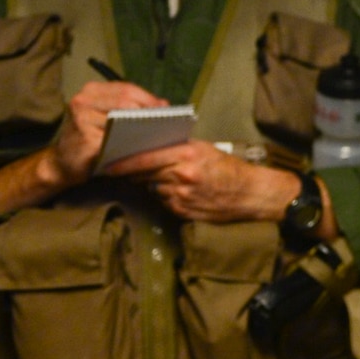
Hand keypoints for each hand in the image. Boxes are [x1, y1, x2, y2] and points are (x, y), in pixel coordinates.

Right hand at [39, 79, 168, 191]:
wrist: (62, 163)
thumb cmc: (91, 139)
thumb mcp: (107, 118)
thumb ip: (129, 108)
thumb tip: (163, 104)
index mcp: (91, 91)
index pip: (126, 89)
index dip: (148, 98)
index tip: (165, 108)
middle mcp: (82, 100)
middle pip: (125, 100)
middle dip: (148, 111)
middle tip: (166, 122)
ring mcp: (81, 119)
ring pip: (121, 119)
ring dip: (143, 127)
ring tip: (158, 133)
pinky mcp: (85, 139)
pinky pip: (115, 140)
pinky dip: (132, 144)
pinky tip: (143, 148)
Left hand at [106, 141, 300, 223]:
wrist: (251, 194)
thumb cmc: (229, 169)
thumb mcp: (205, 149)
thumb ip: (178, 148)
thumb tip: (150, 148)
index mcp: (187, 155)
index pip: (145, 158)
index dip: (124, 162)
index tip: (109, 163)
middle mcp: (181, 175)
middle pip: (145, 174)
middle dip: (134, 172)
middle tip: (124, 170)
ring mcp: (181, 195)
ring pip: (153, 187)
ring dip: (154, 184)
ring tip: (169, 179)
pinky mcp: (182, 211)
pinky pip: (163, 201)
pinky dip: (166, 195)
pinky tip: (179, 192)